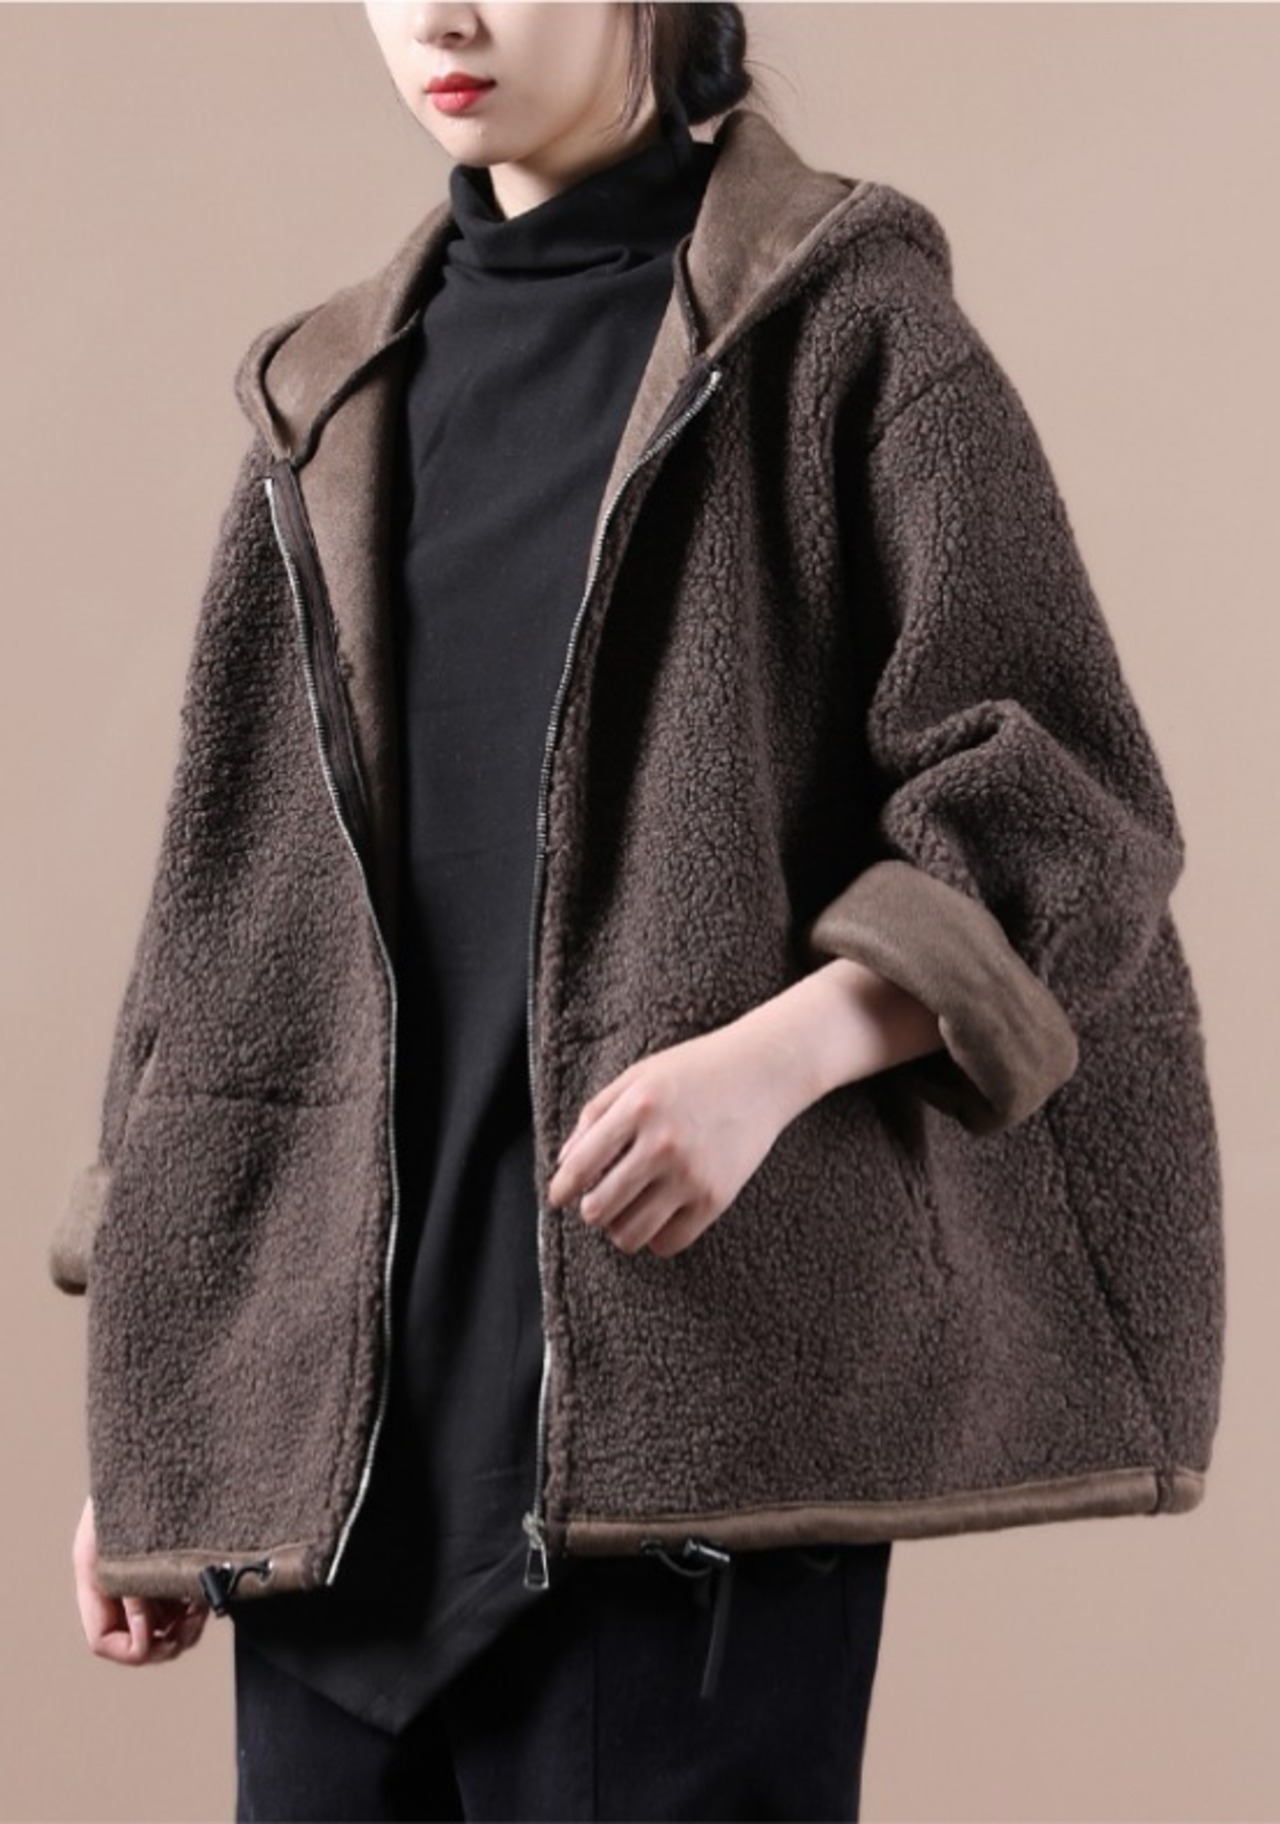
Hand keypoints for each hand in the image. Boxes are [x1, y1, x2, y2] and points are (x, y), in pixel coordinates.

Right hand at [73, 1494, 209, 1665]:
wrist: (161, 1442)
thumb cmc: (145, 1479)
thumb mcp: (131, 1536)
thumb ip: (135, 1587)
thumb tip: (144, 1638)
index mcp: (97, 1574)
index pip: (102, 1638)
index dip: (131, 1648)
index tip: (163, 1633)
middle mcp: (118, 1580)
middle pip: (134, 1638)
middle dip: (165, 1639)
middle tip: (194, 1623)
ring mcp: (143, 1573)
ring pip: (160, 1624)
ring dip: (183, 1624)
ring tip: (202, 1605)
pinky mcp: (167, 1562)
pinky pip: (177, 1601)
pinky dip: (192, 1604)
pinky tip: (206, 1588)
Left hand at [546, 1020, 793, 1259]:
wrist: (764, 1071)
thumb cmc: (696, 1070)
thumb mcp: (639, 1076)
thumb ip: (596, 1115)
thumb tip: (564, 1164)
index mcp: (637, 1108)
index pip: (580, 1166)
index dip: (561, 1189)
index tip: (559, 1198)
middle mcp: (662, 1144)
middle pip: (599, 1209)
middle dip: (590, 1210)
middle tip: (597, 1201)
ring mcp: (691, 1174)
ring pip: (630, 1235)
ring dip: (618, 1228)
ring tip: (626, 1211)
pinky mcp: (716, 1197)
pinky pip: (669, 1242)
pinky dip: (654, 1237)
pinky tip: (657, 1216)